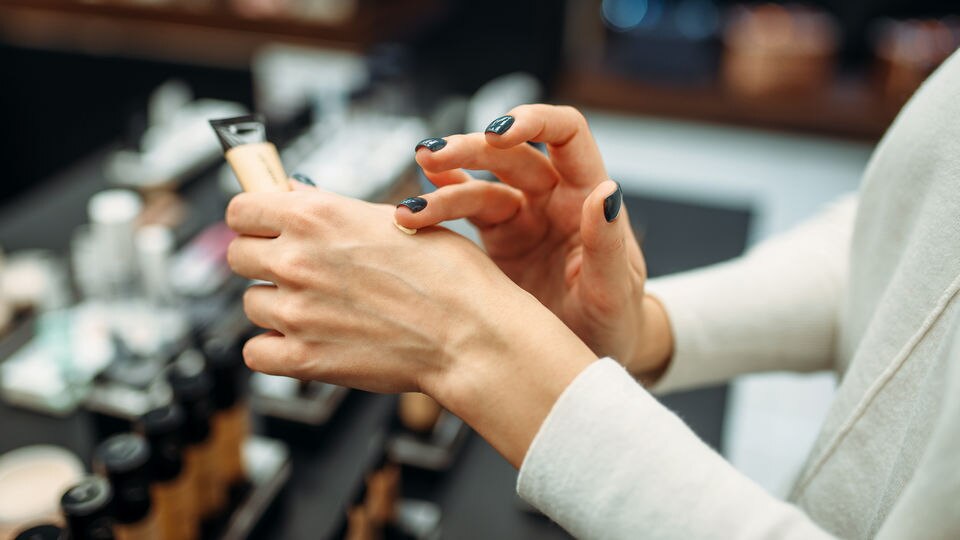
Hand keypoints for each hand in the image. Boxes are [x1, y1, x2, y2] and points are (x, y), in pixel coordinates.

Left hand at [225, 186, 596, 463]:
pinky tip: (307, 340)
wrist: (473, 334)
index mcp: (316, 216)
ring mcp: (296, 312)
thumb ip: (333, 210)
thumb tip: (293, 198)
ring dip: (277, 305)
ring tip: (321, 308)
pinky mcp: (304, 359)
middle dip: (264, 259)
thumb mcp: (396, 218)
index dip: (254, 217)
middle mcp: (297, 259)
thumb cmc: (450, 275)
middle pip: (237, 255)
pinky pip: (256, 353)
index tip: (265, 226)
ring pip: (250, 304)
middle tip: (300, 269)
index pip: (240, 208)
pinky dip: (275, 350)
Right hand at [396, 105, 670, 374]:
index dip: (533, 121)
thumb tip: (606, 191)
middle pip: (509, 153)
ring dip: (443, 184)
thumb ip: (607, 245)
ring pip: (479, 183)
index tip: (497, 133)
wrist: (585, 361)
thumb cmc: (612, 323)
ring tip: (408, 208)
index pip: (566, 133)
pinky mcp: (498, 239)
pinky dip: (439, 202)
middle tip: (430, 157)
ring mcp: (522, 216)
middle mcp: (553, 196)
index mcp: (586, 196)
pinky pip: (465, 211)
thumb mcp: (615, 291)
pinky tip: (412, 206)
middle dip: (469, 151)